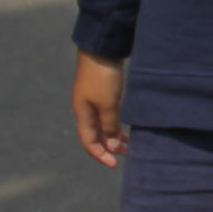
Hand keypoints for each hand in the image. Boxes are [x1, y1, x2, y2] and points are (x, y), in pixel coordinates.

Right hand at [71, 52, 127, 167]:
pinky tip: (126, 122)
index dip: (100, 155)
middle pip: (96, 134)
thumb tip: (111, 146)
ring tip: (130, 140)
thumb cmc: (103, 77)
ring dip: (114, 133)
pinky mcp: (101, 89)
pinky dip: (116, 121)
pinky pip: (107, 112)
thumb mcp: (108, 104)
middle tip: (128, 152)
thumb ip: (110, 126)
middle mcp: (85, 108)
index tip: (114, 164)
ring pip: (103, 123)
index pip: (88, 141)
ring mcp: (92, 98)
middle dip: (110, 145)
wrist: (101, 47)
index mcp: (82, 113)